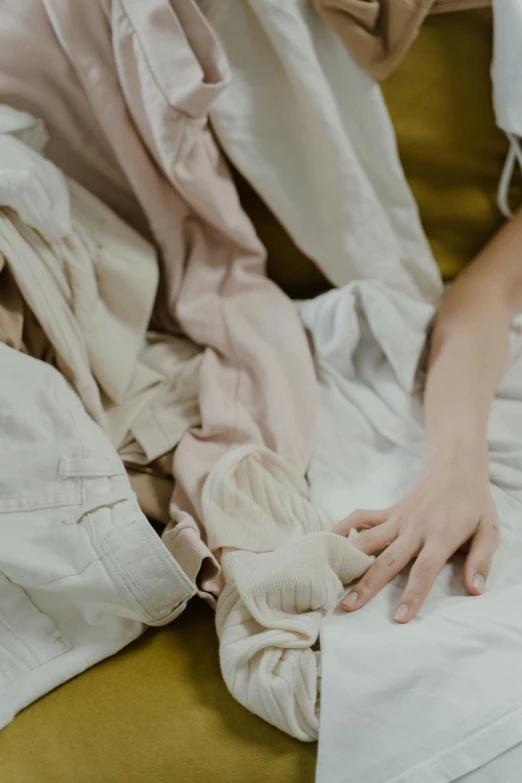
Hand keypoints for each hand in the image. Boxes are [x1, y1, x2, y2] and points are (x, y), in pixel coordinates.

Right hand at [334, 460, 499, 622]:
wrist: (456, 469)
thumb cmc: (474, 505)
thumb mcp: (490, 532)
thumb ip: (481, 561)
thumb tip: (475, 590)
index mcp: (441, 536)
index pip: (424, 570)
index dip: (411, 595)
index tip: (398, 619)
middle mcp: (415, 528)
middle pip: (388, 560)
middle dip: (367, 585)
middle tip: (347, 606)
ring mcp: (398, 518)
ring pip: (368, 540)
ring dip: (349, 560)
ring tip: (330, 579)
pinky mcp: (388, 511)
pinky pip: (361, 518)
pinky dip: (343, 527)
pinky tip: (327, 540)